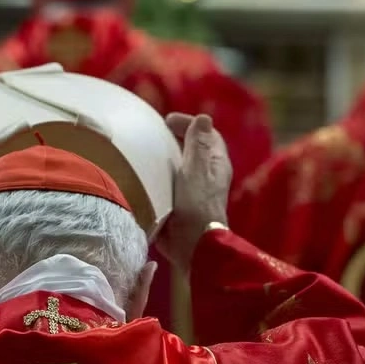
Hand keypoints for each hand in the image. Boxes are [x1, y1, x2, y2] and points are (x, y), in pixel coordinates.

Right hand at [158, 113, 232, 273]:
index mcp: (216, 164)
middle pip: (195, 148)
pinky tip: (148, 175)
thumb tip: (204, 118)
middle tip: (156, 133)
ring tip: (149, 150)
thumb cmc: (195, 206)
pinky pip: (173, 181)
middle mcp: (209, 175)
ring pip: (184, 165)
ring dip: (169, 155)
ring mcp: (197, 190)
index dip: (189, 124)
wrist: (192, 245)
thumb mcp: (196, 170)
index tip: (167, 121)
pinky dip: (163, 173)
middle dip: (178, 137)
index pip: (207, 134)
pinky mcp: (184, 204)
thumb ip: (198, 145)